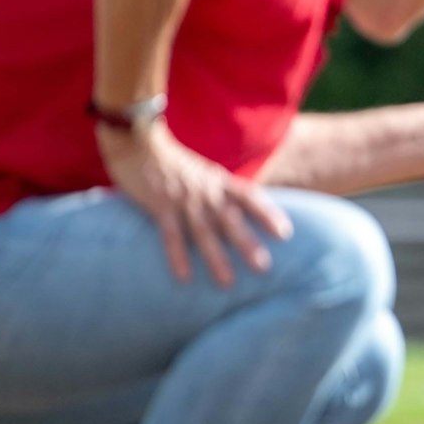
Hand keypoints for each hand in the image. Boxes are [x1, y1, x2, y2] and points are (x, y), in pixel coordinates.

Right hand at [98, 122, 291, 286]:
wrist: (138, 140)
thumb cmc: (172, 162)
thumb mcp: (203, 172)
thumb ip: (219, 190)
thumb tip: (240, 212)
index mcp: (218, 180)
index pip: (249, 196)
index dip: (267, 213)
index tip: (285, 233)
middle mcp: (206, 191)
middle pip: (230, 219)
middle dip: (247, 244)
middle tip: (264, 268)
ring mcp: (183, 199)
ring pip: (204, 231)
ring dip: (216, 258)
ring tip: (228, 283)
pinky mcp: (160, 205)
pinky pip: (171, 235)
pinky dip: (178, 256)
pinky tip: (185, 277)